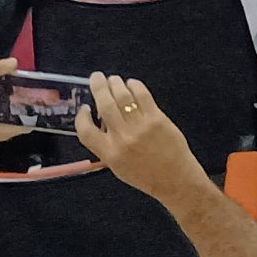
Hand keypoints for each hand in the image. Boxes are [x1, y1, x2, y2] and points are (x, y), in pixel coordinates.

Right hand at [77, 75, 208, 205]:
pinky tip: (132, 84)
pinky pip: (143, 95)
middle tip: (96, 78)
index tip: (84, 108)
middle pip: (105, 105)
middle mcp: (123, 138)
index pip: (85, 131)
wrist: (174, 178)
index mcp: (110, 153)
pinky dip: (135, 86)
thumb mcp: (118, 167)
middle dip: (98, 87)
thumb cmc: (146, 175)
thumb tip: (102, 121)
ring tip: (113, 80)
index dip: (81, 117)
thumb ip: (107, 145)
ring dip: (116, 83)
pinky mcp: (157, 118)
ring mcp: (140, 127)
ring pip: (123, 96)